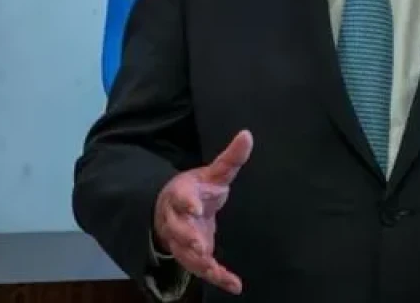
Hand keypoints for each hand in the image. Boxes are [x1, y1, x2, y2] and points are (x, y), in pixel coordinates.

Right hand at [153, 130, 252, 293]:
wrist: (172, 212)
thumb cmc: (195, 191)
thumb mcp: (212, 173)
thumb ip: (230, 158)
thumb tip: (248, 134)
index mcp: (181, 196)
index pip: (181, 198)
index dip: (187, 202)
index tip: (195, 207)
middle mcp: (177, 221)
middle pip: (178, 230)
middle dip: (187, 237)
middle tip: (198, 243)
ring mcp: (181, 242)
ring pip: (186, 254)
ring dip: (199, 262)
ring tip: (213, 269)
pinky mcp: (192, 257)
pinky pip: (203, 270)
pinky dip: (218, 278)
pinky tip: (235, 285)